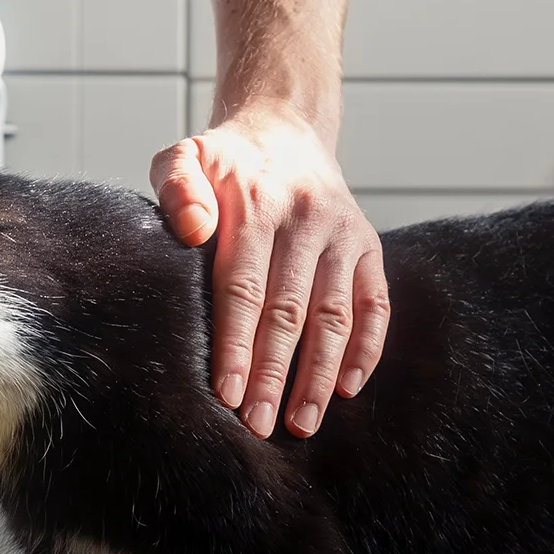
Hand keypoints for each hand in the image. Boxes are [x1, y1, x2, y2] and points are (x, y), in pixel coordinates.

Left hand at [151, 106, 389, 438]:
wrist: (285, 128)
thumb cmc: (224, 160)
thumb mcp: (185, 155)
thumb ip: (177, 187)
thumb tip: (193, 230)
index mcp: (257, 204)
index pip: (244, 287)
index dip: (236, 344)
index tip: (226, 394)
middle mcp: (307, 219)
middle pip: (290, 311)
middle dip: (273, 374)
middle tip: (257, 425)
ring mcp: (344, 234)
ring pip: (335, 315)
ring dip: (319, 375)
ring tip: (302, 423)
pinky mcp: (369, 245)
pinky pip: (375, 304)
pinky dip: (366, 348)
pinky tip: (346, 388)